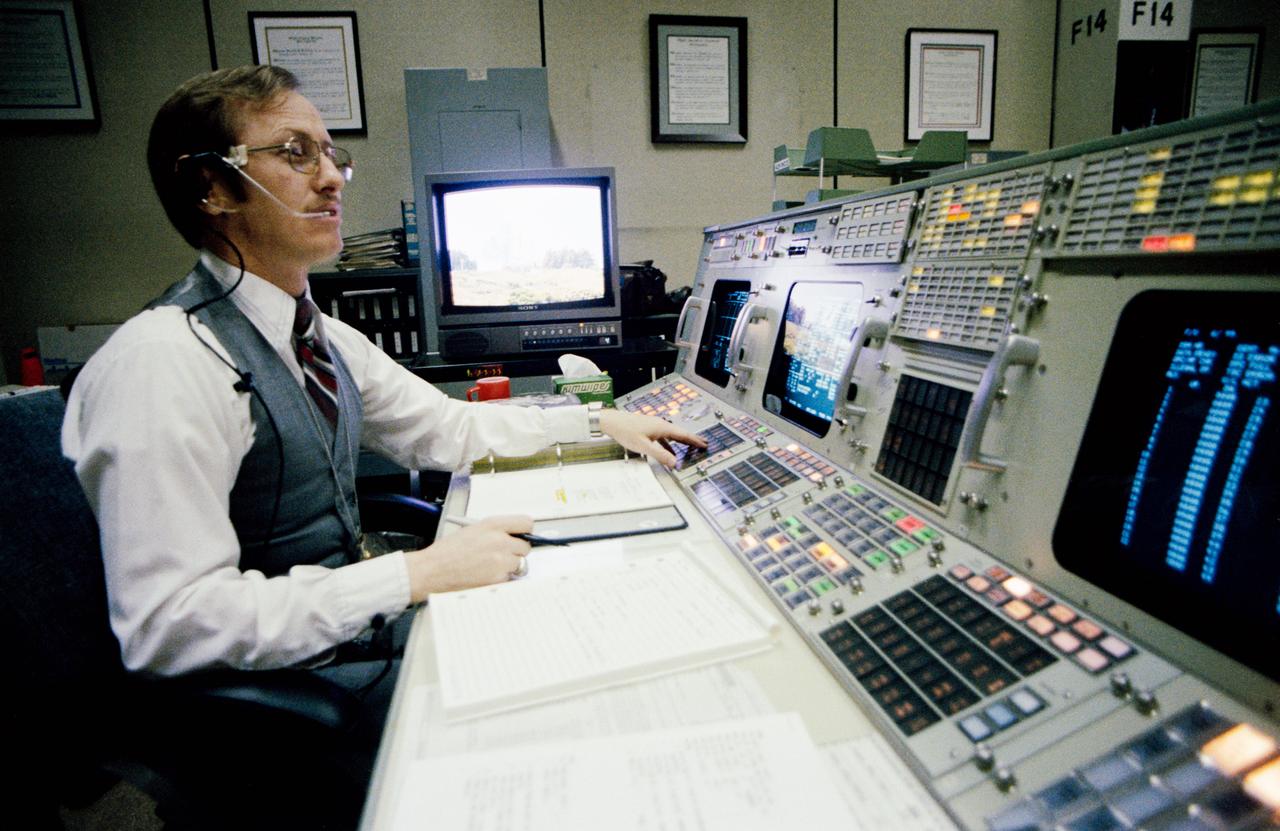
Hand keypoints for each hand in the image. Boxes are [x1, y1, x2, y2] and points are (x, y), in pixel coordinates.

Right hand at [404, 514, 531, 601]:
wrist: (432, 570)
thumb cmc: (447, 552)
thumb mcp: (472, 530)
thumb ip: (495, 531)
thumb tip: (513, 535)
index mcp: (492, 525)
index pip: (526, 523)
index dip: (526, 531)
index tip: (523, 535)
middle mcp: (499, 541)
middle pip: (526, 546)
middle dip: (517, 551)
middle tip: (503, 554)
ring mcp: (500, 561)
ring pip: (519, 563)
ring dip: (509, 566)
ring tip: (489, 565)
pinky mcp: (498, 578)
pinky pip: (509, 577)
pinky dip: (501, 578)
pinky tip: (485, 574)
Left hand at [597, 409, 706, 468]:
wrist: (612, 422)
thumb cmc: (626, 431)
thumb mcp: (644, 446)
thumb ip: (660, 455)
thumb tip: (674, 463)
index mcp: (662, 427)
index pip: (683, 435)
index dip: (695, 440)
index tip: (704, 444)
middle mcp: (660, 424)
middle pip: (680, 433)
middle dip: (691, 440)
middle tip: (703, 444)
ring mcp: (654, 426)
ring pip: (672, 435)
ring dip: (681, 442)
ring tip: (690, 447)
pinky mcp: (648, 428)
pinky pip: (663, 437)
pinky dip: (669, 444)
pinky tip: (669, 450)